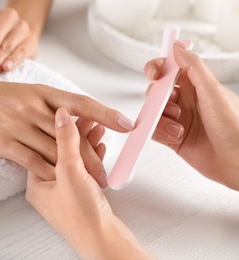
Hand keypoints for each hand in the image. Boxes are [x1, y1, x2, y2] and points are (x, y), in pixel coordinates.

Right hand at [0, 76, 134, 185]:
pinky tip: (59, 181)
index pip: (80, 103)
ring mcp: (17, 124)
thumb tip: (69, 116)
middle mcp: (32, 106)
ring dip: (74, 169)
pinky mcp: (3, 142)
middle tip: (108, 171)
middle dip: (92, 155)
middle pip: (71, 134)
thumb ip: (45, 104)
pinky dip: (48, 172)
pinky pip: (32, 160)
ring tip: (90, 182)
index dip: (105, 114)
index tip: (126, 124)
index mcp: (40, 91)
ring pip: (54, 150)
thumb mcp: (21, 91)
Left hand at [26, 108, 150, 258]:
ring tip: (99, 128)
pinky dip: (93, 158)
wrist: (104, 242)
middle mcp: (48, 189)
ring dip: (87, 144)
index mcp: (36, 184)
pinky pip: (85, 170)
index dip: (57, 129)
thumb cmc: (82, 217)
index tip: (70, 115)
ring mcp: (65, 193)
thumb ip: (65, 141)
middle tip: (89, 118)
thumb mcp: (70, 172)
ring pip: (74, 160)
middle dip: (76, 135)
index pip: (42, 148)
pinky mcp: (81, 196)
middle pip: (60, 152)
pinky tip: (101, 147)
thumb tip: (61, 115)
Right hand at [145, 41, 238, 189]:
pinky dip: (161, 133)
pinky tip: (177, 136)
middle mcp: (185, 101)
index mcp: (196, 86)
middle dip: (158, 99)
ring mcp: (177, 119)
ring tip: (179, 127)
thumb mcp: (212, 91)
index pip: (170, 69)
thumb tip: (178, 47)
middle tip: (171, 105)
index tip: (154, 72)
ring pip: (153, 112)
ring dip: (162, 119)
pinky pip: (154, 130)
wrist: (235, 161)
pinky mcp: (171, 136)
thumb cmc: (233, 127)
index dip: (158, 68)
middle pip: (156, 91)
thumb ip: (193, 67)